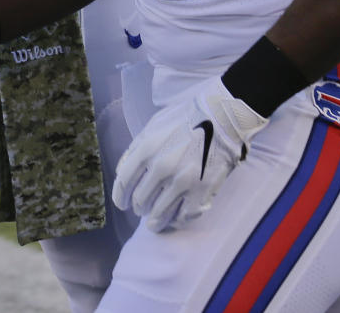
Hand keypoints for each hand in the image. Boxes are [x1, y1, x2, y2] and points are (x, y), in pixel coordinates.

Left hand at [112, 75, 267, 232]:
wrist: (219, 118)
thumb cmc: (184, 119)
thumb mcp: (153, 126)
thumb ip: (136, 148)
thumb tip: (123, 171)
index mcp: (147, 148)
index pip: (124, 183)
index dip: (120, 197)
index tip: (122, 204)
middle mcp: (162, 167)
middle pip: (140, 200)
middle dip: (139, 207)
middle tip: (141, 208)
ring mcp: (182, 181)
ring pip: (159, 214)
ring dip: (154, 220)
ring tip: (153, 221)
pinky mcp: (201, 191)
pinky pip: (183, 217)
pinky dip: (176, 219)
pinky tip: (174, 217)